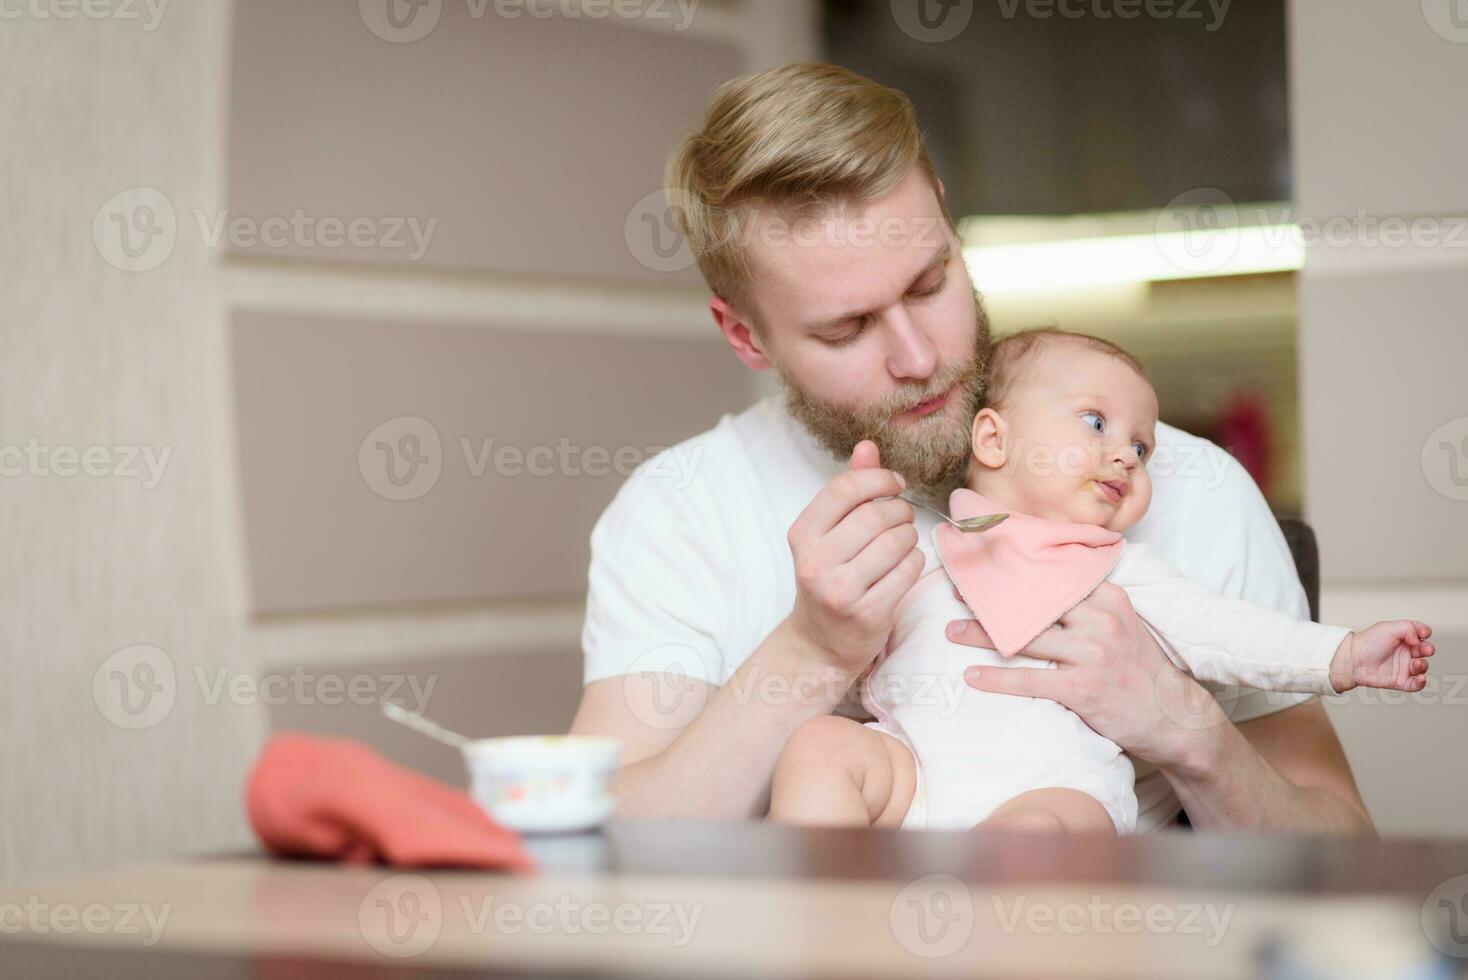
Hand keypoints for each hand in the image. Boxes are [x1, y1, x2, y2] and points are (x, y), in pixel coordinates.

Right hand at [785, 440, 922, 676]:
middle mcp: (815, 562)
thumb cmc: (830, 576)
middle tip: (902, 517)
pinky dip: (914, 563)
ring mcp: (840, 591)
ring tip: (901, 543)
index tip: (894, 484)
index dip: (878, 478)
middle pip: (875, 515)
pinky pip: (909, 570)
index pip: (844, 488)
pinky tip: (902, 567)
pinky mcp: (868, 613)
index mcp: (802, 535)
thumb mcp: (829, 533)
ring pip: (896, 542)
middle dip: (899, 510)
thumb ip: (849, 490)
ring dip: (909, 537)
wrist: (820, 641)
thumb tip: (867, 445)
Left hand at [950, 581, 1223, 768]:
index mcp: (1107, 598)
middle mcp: (1099, 620)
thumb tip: (1045, 580)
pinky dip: (997, 678)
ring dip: (982, 634)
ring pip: (1025, 638)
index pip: (1054, 576)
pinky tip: (972, 675)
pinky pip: (1030, 680)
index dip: (1016, 570)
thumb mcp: (1122, 621)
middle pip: (1033, 603)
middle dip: (991, 597)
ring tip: (951, 630)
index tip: (985, 561)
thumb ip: (1088, 601)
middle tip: (955, 589)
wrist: (1173, 715)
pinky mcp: (1082, 688)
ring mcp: (1091, 654)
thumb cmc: (1138, 666)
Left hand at [1330, 620, 1433, 692]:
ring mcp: (1402, 666)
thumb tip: (1418, 639)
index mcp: (1402, 637)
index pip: (1420, 633)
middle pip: (1425, 650)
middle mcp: (1403, 651)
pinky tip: (1420, 678)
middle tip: (1424, 649)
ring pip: (1421, 667)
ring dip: (1423, 665)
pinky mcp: (1399, 680)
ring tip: (1416, 663)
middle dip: (1428, 649)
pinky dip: (1421, 683)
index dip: (1424, 633)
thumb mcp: (1389, 628)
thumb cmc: (1368, 643)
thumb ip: (1408, 628)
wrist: (1353, 661)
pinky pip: (1415, 685)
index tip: (1422, 634)